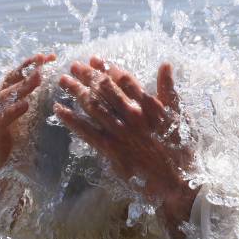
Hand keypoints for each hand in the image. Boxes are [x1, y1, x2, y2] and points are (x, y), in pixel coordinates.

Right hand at [0, 52, 55, 168]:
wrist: (11, 176)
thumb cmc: (28, 149)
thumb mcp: (40, 122)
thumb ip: (47, 106)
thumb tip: (68, 90)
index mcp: (9, 100)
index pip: (20, 76)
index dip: (33, 64)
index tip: (51, 56)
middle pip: (11, 80)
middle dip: (28, 69)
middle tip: (43, 60)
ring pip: (6, 96)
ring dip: (23, 86)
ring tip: (38, 77)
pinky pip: (1, 119)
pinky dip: (13, 110)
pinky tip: (25, 104)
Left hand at [53, 56, 197, 238]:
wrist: (176, 178)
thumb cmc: (179, 145)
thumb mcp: (178, 113)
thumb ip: (169, 88)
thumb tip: (165, 64)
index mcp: (148, 105)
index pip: (124, 79)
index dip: (108, 68)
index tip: (96, 59)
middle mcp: (132, 116)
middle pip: (104, 90)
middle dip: (87, 75)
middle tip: (74, 66)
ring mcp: (120, 132)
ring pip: (93, 106)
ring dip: (76, 91)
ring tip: (63, 81)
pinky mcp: (110, 149)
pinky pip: (86, 132)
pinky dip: (71, 119)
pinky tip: (59, 109)